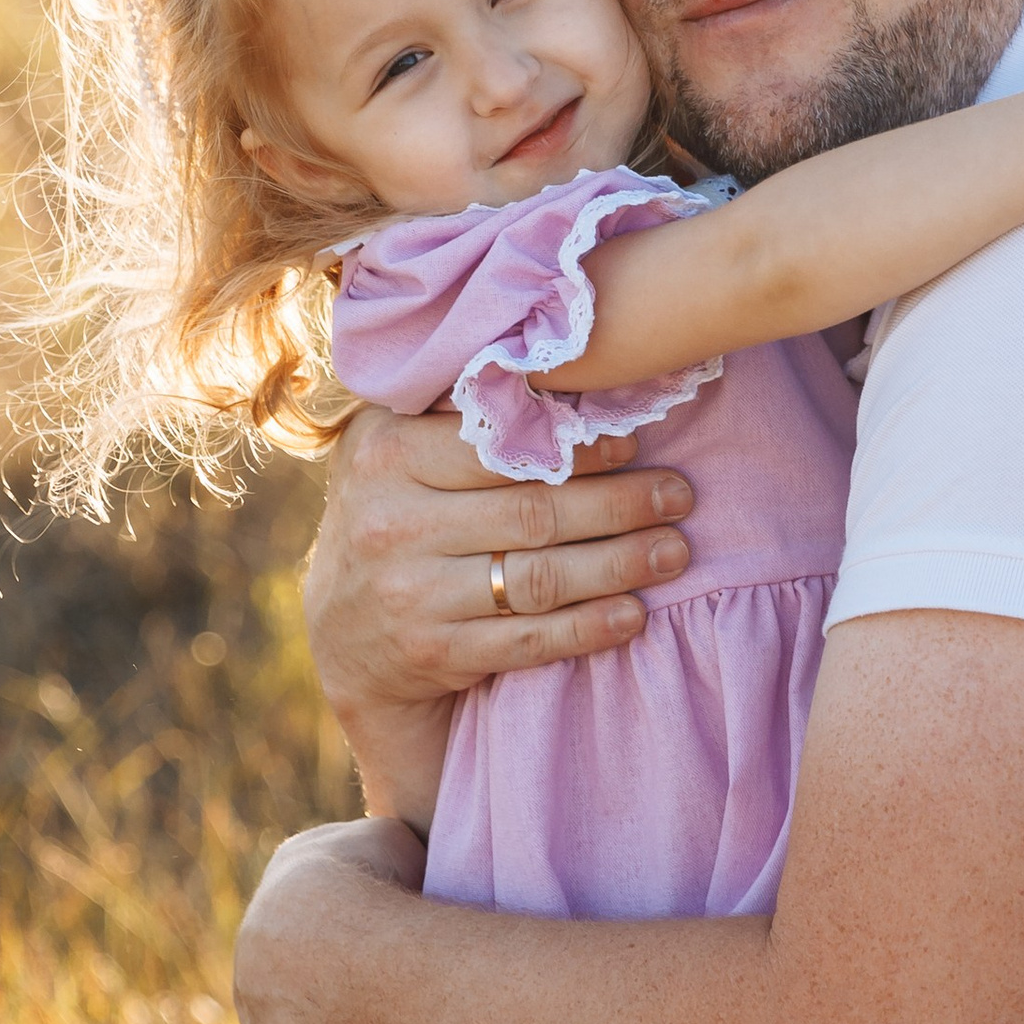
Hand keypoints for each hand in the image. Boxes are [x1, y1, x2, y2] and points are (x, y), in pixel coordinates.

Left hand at [234, 817, 426, 1023]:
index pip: (314, 900)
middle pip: (298, 975)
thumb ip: (390, 852)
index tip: (379, 922)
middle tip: (379, 997)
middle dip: (330, 988)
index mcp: (286, 885)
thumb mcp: (390, 839)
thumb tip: (405, 863)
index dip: (351, 912)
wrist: (342, 950)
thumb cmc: (378, 884)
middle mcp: (259, 955)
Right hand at [304, 405, 694, 822]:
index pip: (497, 447)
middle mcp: (390, 522)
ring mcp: (410, 594)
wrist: (344, 631)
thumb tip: (563, 370)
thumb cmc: (394, 514)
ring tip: (674, 551)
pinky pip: (528, 641)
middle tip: (680, 496)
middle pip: (531, 512)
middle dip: (619, 505)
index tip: (635, 444)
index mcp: (385, 454)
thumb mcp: (394, 451)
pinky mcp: (433, 653)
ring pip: (537, 579)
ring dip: (620, 566)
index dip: (576, 448)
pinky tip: (634, 614)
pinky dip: (588, 628)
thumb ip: (452, 415)